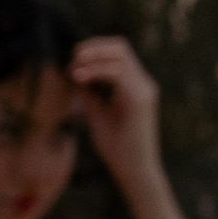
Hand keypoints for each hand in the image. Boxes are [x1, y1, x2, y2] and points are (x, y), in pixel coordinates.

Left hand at [68, 34, 172, 187]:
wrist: (134, 171)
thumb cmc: (117, 147)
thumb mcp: (97, 112)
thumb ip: (90, 92)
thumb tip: (74, 71)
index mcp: (136, 85)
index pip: (118, 52)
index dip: (95, 48)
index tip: (73, 59)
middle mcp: (144, 83)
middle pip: (120, 46)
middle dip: (93, 47)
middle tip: (73, 57)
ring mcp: (144, 90)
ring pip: (120, 55)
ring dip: (93, 57)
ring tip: (74, 67)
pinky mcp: (140, 100)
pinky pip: (118, 73)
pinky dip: (97, 71)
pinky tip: (80, 78)